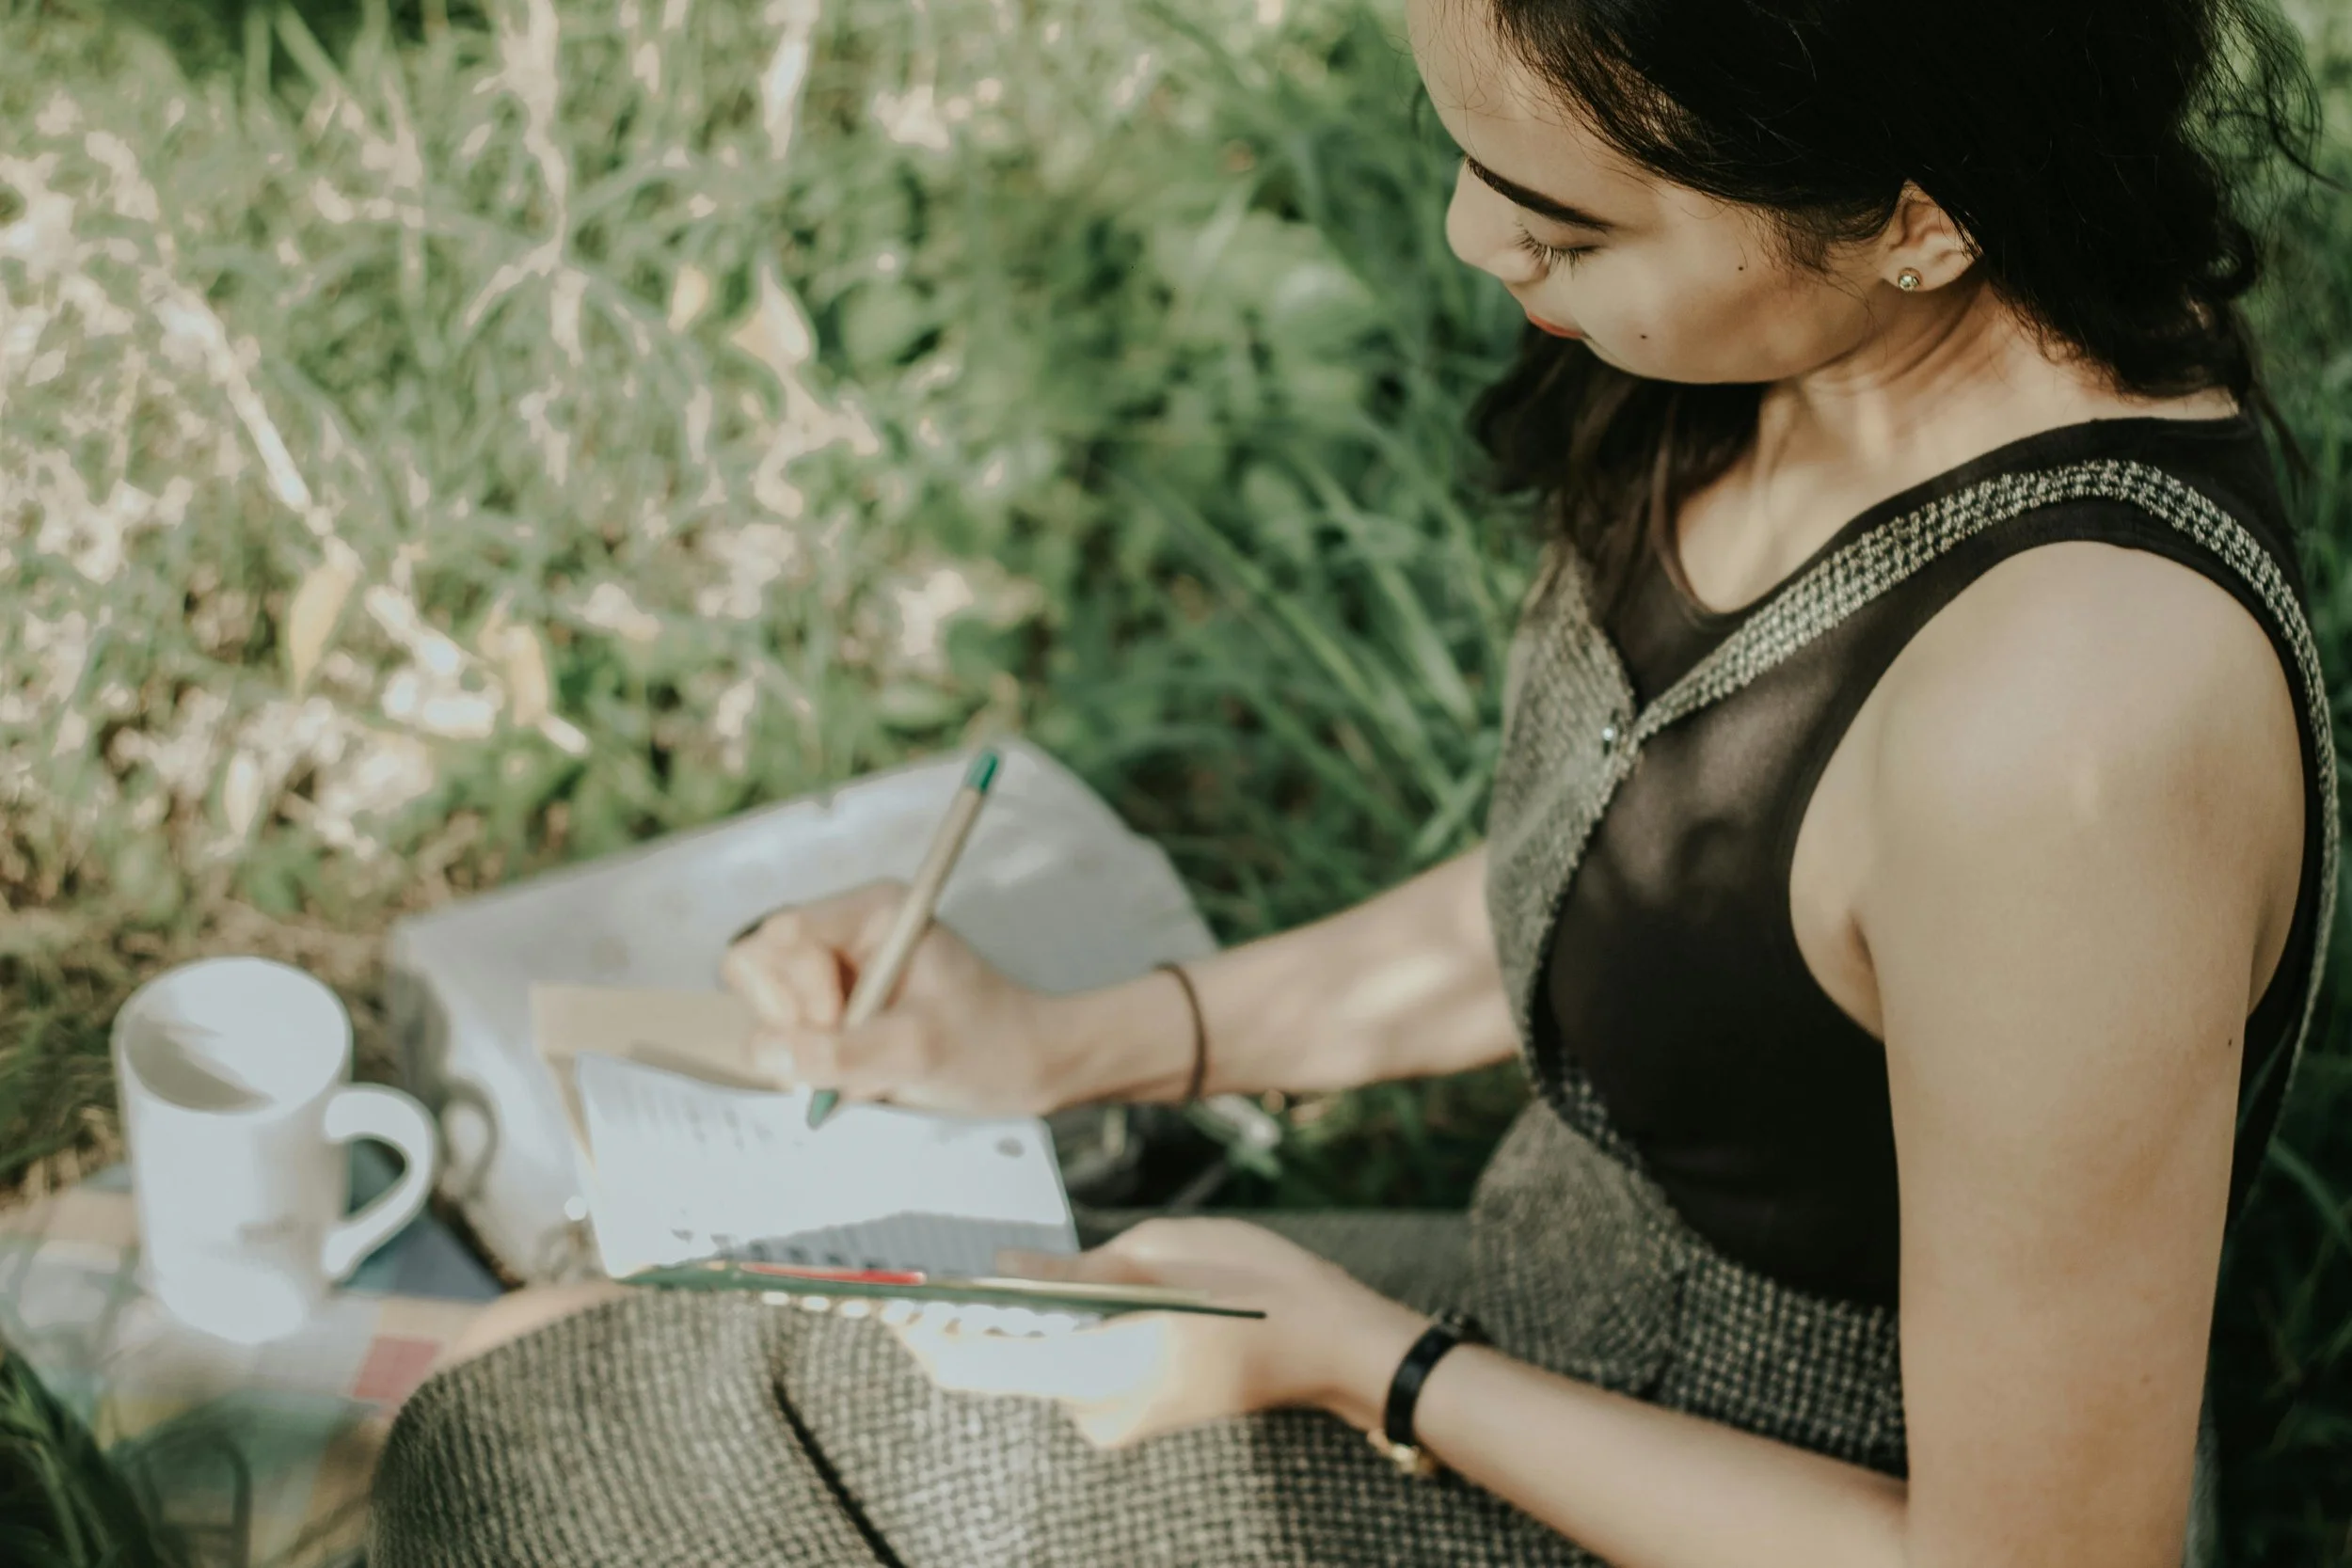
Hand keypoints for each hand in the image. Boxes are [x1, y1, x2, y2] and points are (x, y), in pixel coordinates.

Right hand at [719, 880, 1063, 1115]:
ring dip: (796, 1044)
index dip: (799, 986)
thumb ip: (842, 1052)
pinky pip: (782, 1035)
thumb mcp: (918, 1049)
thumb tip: (772, 1055)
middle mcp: (844, 935)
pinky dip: (807, 1063)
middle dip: (789, 1015)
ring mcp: (832, 975)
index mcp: (873, 914)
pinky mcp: (829, 1013)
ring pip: (763, 1001)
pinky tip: (858, 1075)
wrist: (1025, 1067)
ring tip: (856, 1066)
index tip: (839, 1024)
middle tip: (842, 1049)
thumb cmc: (989, 1043)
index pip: (788, 932)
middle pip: (758, 961)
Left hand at [891, 1217, 1429, 1448]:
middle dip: (948, 1319)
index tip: (876, 1289)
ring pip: (1030, 1363)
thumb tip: (996, 1272)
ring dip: (1000, 1320)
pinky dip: (1044, 1331)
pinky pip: (1066, 1367)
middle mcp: (1096, 1410)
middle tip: (906, 1265)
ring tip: (963, 1263)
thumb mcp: (1159, 1255)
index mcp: (1100, 1367)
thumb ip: (1071, 1272)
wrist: (1338, 1345)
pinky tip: (1038, 1285)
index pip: (975, 1361)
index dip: (915, 1329)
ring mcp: (1114, 1417)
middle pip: (994, 1366)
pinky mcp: (1130, 1408)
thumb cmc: (1261, 1287)